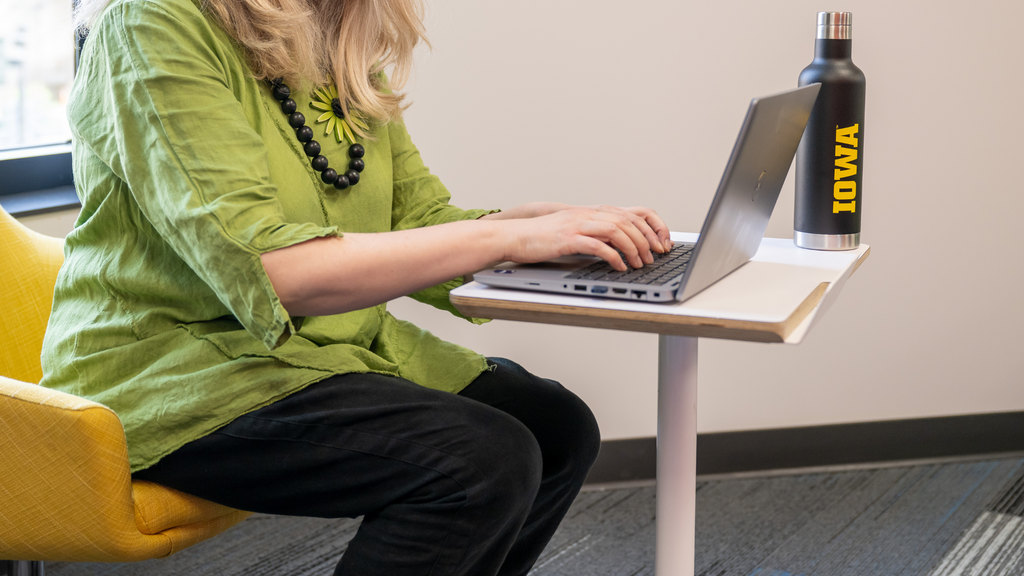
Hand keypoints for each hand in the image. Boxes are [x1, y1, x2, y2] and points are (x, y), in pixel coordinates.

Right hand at [482, 202, 671, 255]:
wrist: (516, 235)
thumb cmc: (543, 238)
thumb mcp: (575, 231)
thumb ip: (596, 235)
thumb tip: (620, 249)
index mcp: (593, 212)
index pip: (633, 212)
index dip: (653, 227)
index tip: (663, 243)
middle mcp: (588, 214)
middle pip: (629, 221)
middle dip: (647, 240)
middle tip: (654, 257)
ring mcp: (578, 224)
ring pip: (617, 230)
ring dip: (633, 248)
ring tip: (639, 264)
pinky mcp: (568, 238)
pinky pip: (597, 245)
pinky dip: (613, 256)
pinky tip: (619, 267)